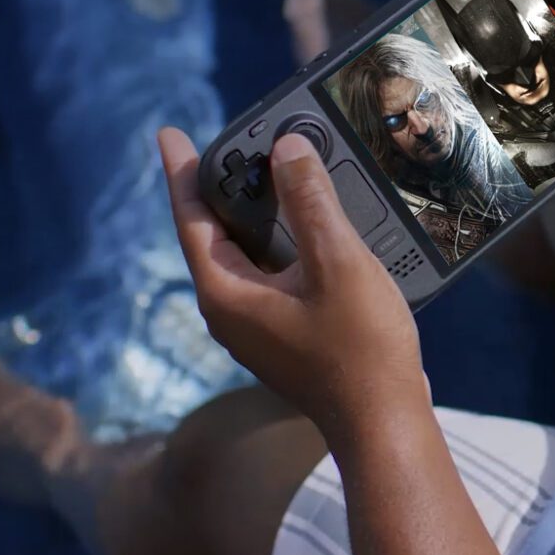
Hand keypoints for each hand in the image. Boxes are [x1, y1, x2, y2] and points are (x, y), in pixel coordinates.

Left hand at [157, 128, 427, 448]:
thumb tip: (287, 150)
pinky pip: (270, 274)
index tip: (170, 132)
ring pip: (246, 254)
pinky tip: (313, 227)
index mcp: (227, 293)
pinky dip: (283, 241)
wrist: (384, 421)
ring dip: (259, 213)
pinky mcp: (284, 335)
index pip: (191, 217)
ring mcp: (257, 327)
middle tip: (236, 143)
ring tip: (276, 174)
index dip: (182, 169)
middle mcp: (231, 311)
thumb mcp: (338, 263)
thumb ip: (311, 202)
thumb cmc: (361, 350)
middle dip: (224, 186)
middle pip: (216, 233)